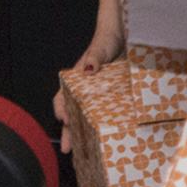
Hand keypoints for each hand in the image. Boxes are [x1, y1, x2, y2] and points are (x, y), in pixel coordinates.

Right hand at [54, 23, 124, 154]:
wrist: (125, 35)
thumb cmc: (107, 40)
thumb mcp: (101, 47)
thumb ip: (95, 56)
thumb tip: (89, 67)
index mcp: (78, 79)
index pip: (63, 97)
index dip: (61, 110)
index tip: (63, 121)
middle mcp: (85, 90)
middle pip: (73, 113)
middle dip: (69, 131)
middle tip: (67, 149)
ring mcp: (99, 96)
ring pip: (86, 117)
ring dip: (83, 133)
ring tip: (84, 151)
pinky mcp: (112, 98)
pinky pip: (104, 115)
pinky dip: (100, 127)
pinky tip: (105, 137)